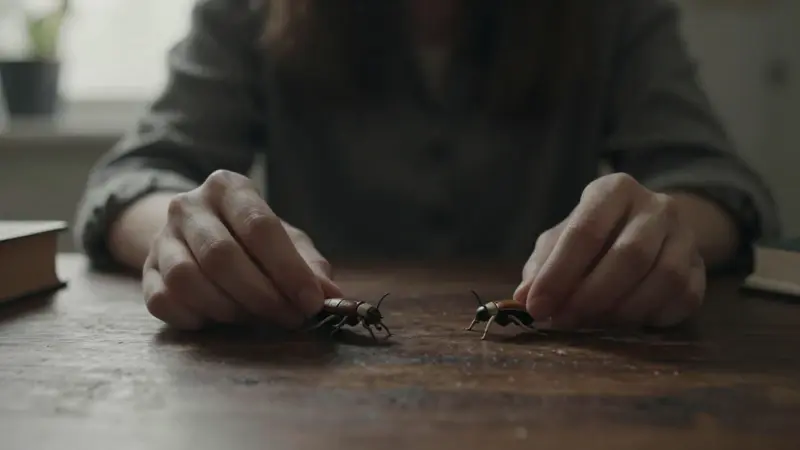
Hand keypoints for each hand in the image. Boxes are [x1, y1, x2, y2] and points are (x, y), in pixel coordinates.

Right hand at [142, 170, 340, 329]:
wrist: (193, 231)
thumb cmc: (249, 238)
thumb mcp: (285, 240)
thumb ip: (308, 265)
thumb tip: (330, 297)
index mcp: (228, 187)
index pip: (259, 226)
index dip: (288, 269)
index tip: (311, 301)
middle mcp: (188, 206)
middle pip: (222, 256)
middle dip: (262, 295)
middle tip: (288, 317)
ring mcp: (161, 238)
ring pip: (187, 279)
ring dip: (228, 308)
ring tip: (254, 317)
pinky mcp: (144, 270)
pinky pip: (162, 300)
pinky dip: (194, 317)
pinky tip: (217, 320)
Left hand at [514, 173, 704, 328]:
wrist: (651, 230)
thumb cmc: (594, 236)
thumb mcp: (561, 240)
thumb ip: (542, 265)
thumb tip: (524, 297)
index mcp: (614, 190)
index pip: (586, 230)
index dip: (559, 273)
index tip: (536, 306)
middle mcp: (656, 206)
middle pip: (629, 256)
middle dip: (590, 296)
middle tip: (563, 320)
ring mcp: (686, 236)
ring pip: (663, 278)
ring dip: (622, 310)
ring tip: (592, 322)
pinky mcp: (702, 268)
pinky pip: (683, 298)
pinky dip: (651, 317)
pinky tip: (625, 322)